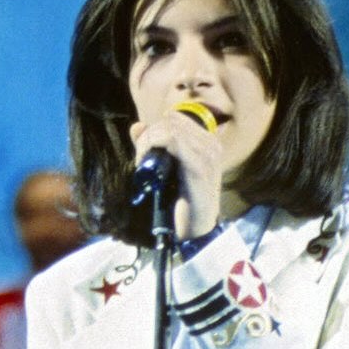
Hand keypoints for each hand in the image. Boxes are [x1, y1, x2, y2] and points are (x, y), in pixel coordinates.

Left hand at [130, 112, 221, 239]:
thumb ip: (153, 145)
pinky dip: (152, 147)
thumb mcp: (167, 169)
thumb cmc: (181, 202)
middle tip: (140, 159)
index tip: (145, 151)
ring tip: (142, 163)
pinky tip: (145, 164)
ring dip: (148, 142)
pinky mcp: (199, 166)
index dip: (155, 129)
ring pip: (169, 128)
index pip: (175, 118)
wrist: (195, 230)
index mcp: (207, 143)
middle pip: (171, 121)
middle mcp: (211, 145)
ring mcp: (208, 155)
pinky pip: (172, 140)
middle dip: (149, 136)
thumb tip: (137, 126)